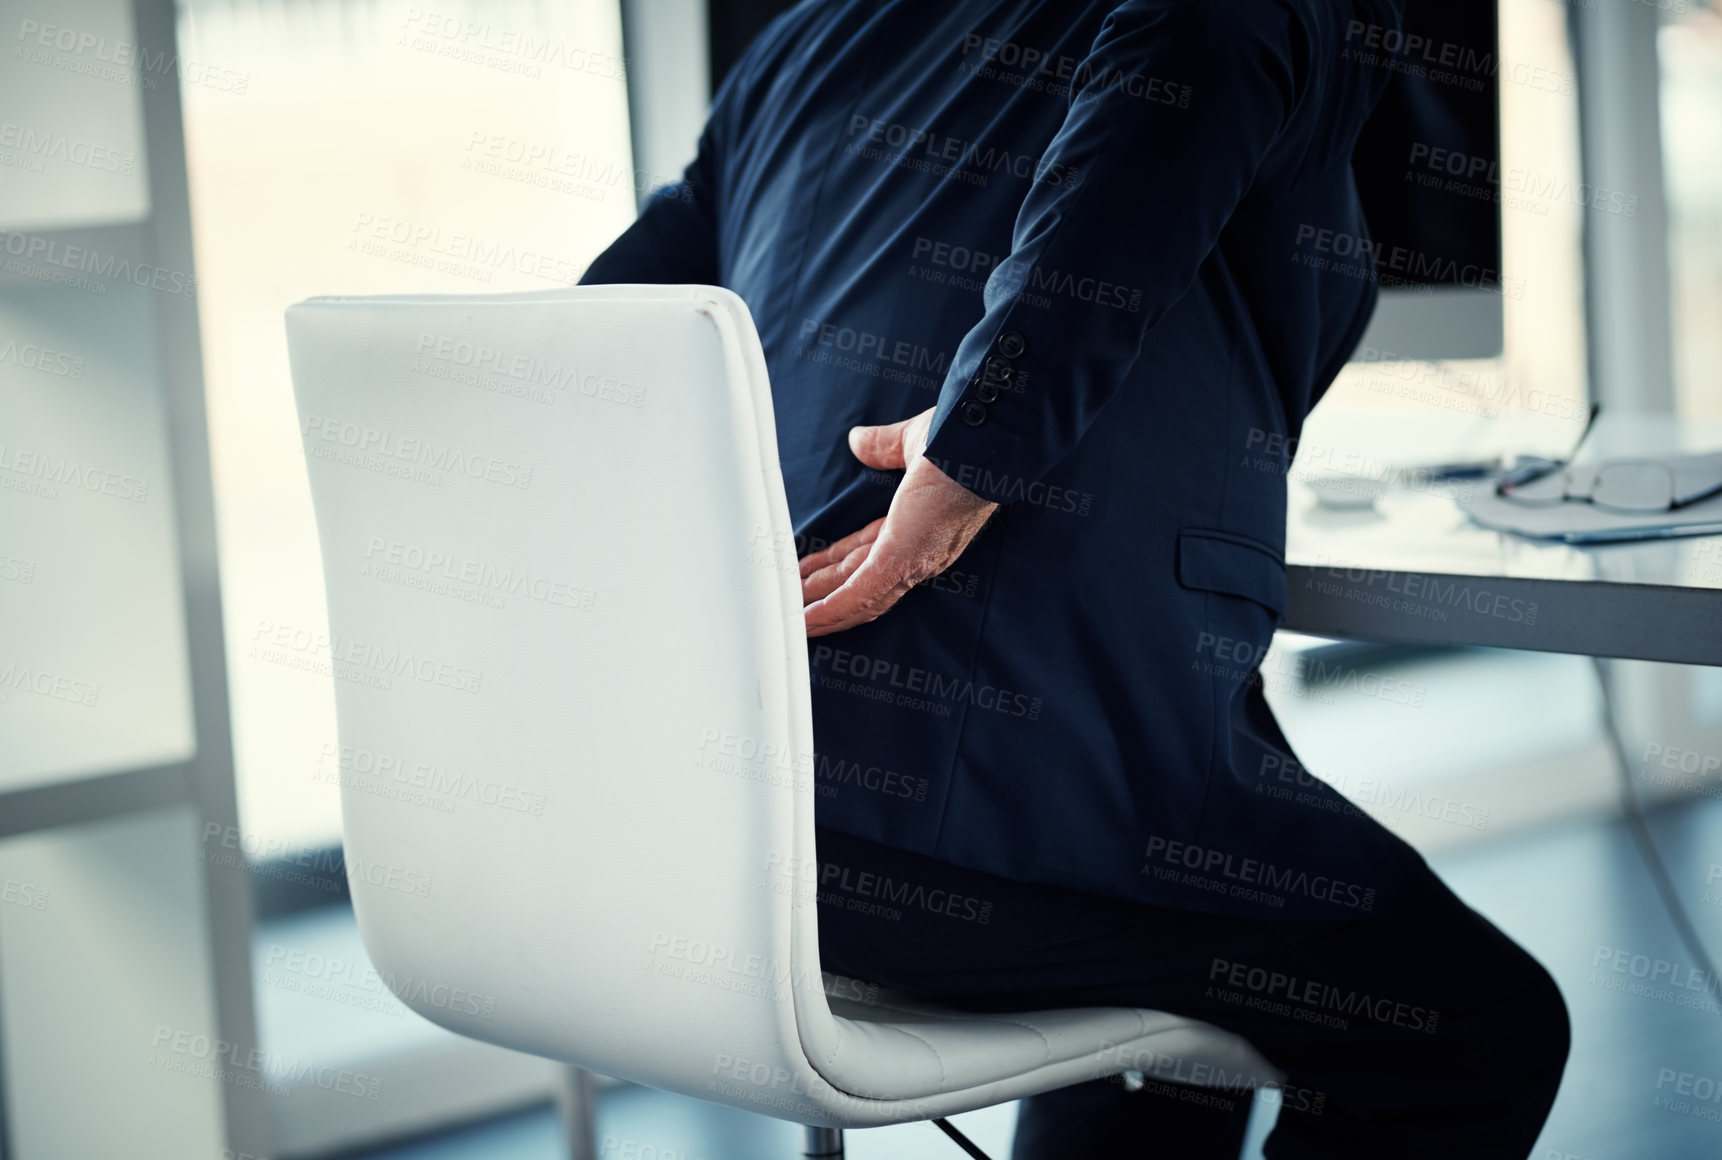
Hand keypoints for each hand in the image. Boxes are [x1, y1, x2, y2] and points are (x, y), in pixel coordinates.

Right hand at [800, 407, 997, 636]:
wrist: (986, 440)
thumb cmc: (964, 440)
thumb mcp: (914, 443)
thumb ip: (884, 446)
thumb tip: (859, 441)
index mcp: (920, 527)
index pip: (869, 556)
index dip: (835, 566)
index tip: (807, 571)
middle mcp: (919, 553)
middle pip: (860, 583)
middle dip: (823, 593)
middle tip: (790, 601)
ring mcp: (912, 559)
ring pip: (859, 596)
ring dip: (823, 610)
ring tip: (791, 618)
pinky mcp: (903, 558)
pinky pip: (861, 592)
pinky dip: (833, 608)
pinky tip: (808, 618)